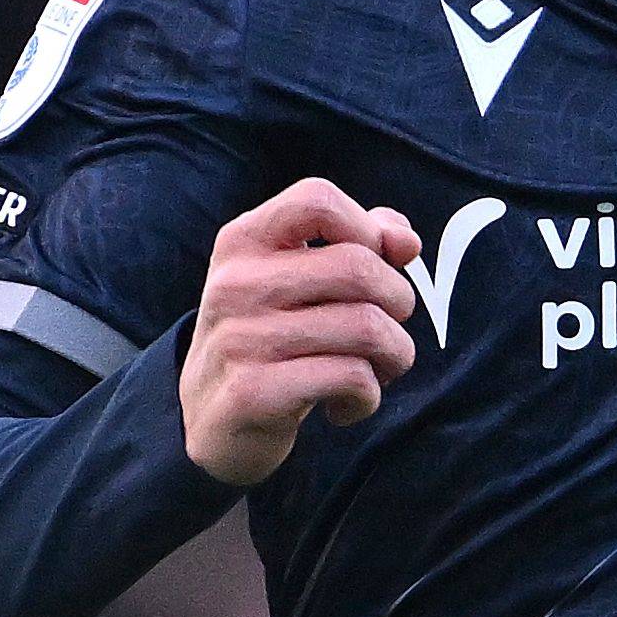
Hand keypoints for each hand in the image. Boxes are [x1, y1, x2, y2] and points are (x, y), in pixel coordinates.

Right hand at [179, 178, 422, 485]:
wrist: (210, 417)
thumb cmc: (273, 335)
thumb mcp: (300, 278)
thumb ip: (358, 243)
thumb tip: (406, 241)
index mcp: (244, 241)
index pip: (318, 200)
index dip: (367, 228)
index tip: (377, 263)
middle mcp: (236, 283)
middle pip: (358, 268)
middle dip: (399, 302)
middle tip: (387, 331)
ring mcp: (240, 338)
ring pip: (367, 328)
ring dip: (393, 355)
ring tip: (374, 370)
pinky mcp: (253, 392)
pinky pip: (351, 378)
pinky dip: (368, 396)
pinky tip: (345, 404)